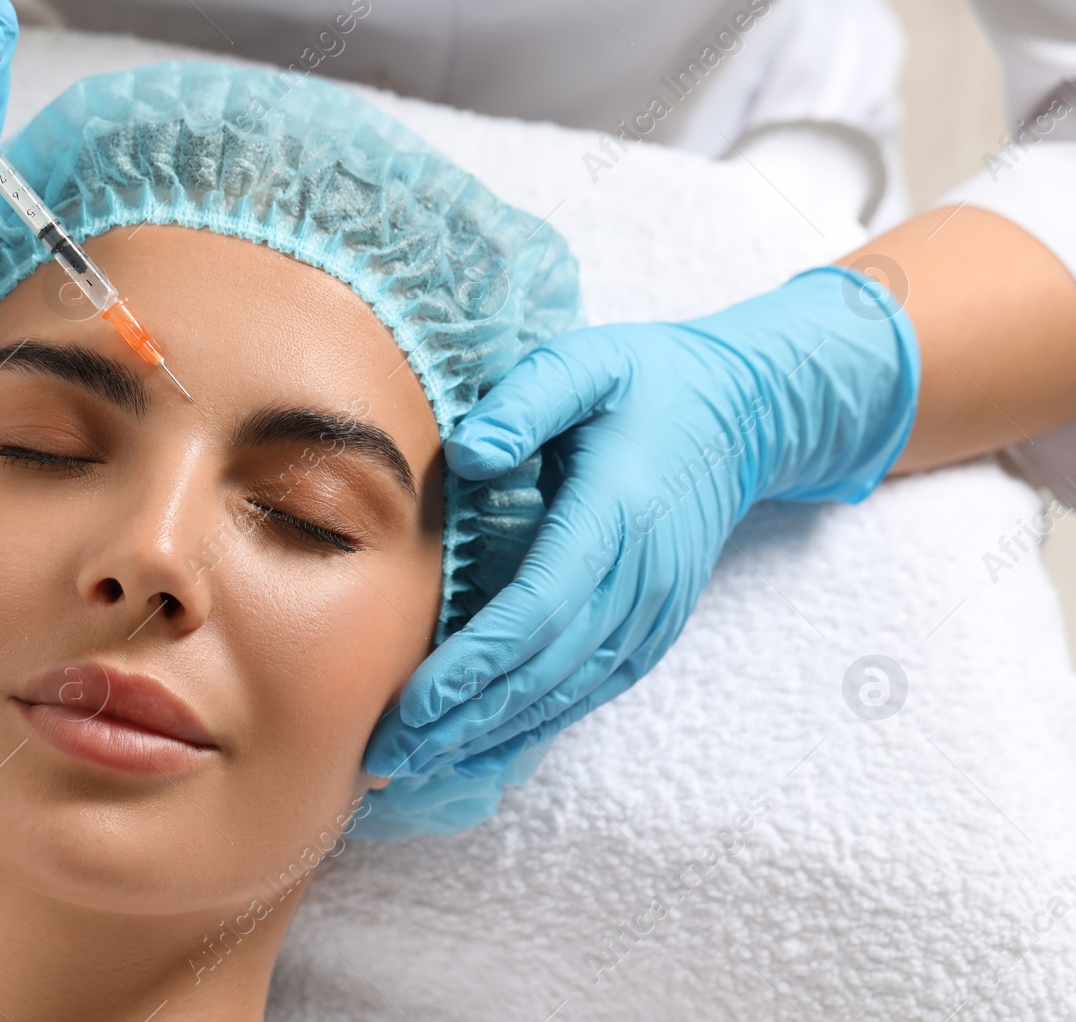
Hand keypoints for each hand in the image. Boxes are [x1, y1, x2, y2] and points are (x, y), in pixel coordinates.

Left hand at [364, 265, 921, 779]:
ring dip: (488, 735)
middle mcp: (639, 581)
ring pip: (564, 694)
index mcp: (615, 516)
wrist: (745, 416)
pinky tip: (480, 748)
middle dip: (461, 720)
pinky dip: (532, 726)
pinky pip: (588, 691)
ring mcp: (652, 614)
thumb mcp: (585, 364)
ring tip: (415, 764)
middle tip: (384, 756)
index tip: (410, 705)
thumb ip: (525, 403)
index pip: (537, 608)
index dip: (473, 665)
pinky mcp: (652, 630)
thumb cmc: (646, 383)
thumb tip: (466, 453)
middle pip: (542, 669)